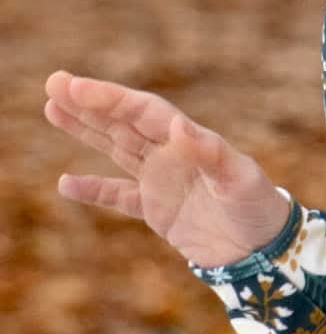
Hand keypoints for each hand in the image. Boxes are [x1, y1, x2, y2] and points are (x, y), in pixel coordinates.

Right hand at [43, 71, 290, 267]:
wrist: (266, 251)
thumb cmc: (259, 209)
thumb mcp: (239, 179)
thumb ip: (210, 153)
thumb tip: (178, 125)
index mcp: (189, 140)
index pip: (142, 112)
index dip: (109, 98)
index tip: (76, 87)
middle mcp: (171, 154)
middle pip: (123, 122)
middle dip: (89, 103)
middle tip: (53, 82)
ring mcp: (162, 180)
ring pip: (116, 148)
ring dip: (86, 130)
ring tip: (52, 109)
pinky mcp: (157, 210)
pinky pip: (119, 196)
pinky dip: (94, 190)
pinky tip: (65, 183)